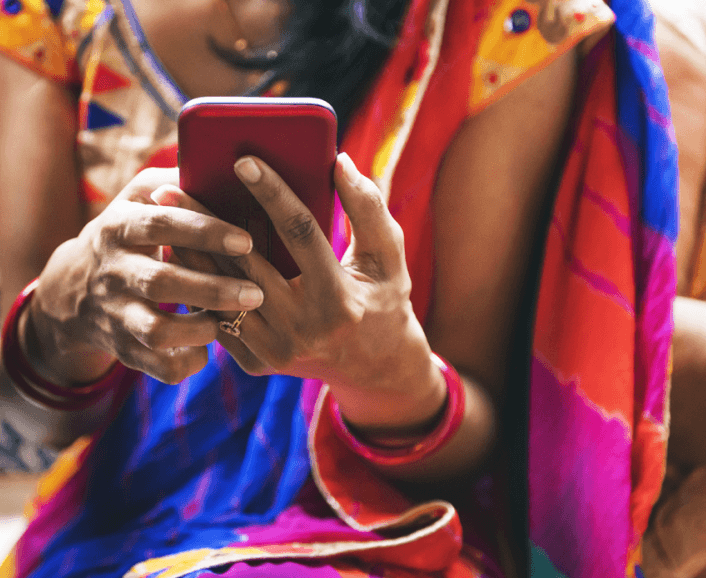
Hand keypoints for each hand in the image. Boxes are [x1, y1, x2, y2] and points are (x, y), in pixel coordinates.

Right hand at [26, 168, 263, 384]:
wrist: (74, 288)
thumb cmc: (129, 232)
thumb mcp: (139, 197)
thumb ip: (176, 180)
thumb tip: (223, 159)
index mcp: (121, 226)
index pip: (162, 224)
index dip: (204, 232)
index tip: (245, 241)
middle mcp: (115, 270)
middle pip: (162, 282)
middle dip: (212, 289)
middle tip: (256, 293)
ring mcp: (116, 313)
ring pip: (156, 331)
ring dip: (200, 329)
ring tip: (230, 321)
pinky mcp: (123, 347)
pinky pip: (156, 365)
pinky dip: (186, 362)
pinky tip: (207, 348)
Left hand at [155, 154, 445, 431]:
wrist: (373, 368)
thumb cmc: (384, 302)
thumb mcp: (388, 258)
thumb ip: (368, 209)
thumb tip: (339, 161)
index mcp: (340, 301)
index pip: (301, 234)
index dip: (272, 193)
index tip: (243, 159)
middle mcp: (304, 331)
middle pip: (244, 264)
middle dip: (205, 221)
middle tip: (171, 186)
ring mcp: (276, 351)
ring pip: (221, 294)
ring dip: (190, 253)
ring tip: (164, 216)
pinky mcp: (258, 363)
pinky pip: (219, 319)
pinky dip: (198, 286)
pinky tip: (178, 255)